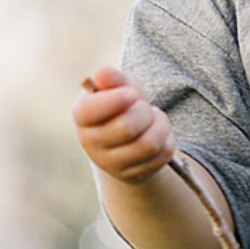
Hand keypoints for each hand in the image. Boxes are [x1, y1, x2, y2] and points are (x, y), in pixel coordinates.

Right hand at [72, 66, 176, 183]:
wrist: (130, 136)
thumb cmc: (123, 104)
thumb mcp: (119, 85)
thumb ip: (113, 78)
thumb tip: (102, 74)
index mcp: (82, 115)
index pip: (90, 111)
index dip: (116, 100)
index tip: (132, 94)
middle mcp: (90, 142)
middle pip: (125, 128)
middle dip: (144, 112)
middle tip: (144, 106)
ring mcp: (111, 163)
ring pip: (148, 144)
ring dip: (160, 125)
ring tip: (155, 117)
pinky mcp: (134, 174)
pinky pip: (161, 155)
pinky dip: (167, 138)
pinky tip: (159, 132)